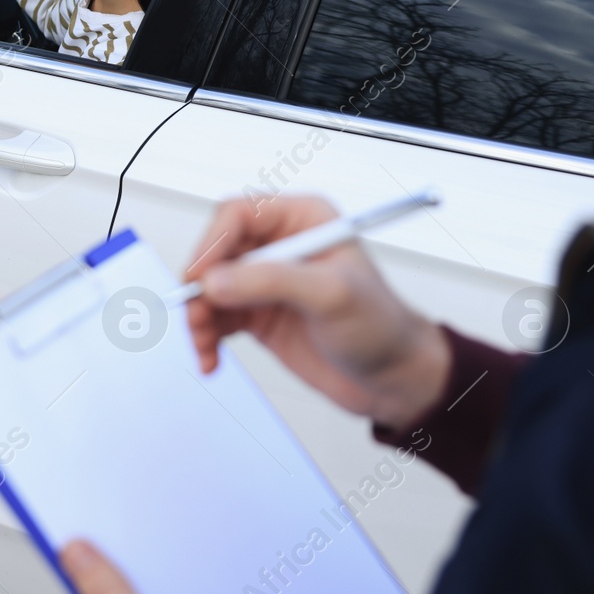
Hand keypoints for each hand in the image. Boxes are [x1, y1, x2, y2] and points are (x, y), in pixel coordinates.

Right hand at [183, 195, 450, 430]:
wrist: (394, 379)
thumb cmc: (381, 327)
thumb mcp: (331, 296)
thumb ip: (271, 281)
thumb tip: (215, 281)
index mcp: (303, 220)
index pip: (238, 215)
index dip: (213, 243)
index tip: (201, 277)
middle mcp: (280, 245)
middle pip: (216, 252)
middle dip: (201, 286)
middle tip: (199, 316)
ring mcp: (266, 281)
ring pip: (210, 287)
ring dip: (199, 317)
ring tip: (206, 345)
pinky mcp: (257, 313)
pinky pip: (215, 317)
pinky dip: (207, 337)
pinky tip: (212, 358)